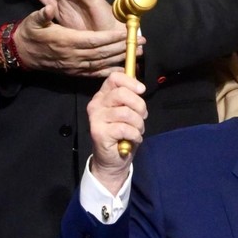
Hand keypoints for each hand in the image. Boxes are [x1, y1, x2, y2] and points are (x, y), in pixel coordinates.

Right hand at [87, 70, 145, 194]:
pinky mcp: (98, 132)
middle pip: (122, 93)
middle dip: (139, 106)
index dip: (131, 82)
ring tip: (138, 131)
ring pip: (125, 112)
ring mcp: (96, 118)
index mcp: (103, 95)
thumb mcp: (129, 112)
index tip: (141, 90)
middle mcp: (96, 104)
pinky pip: (124, 128)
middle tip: (142, 117)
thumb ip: (131, 98)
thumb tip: (140, 87)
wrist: (114, 160)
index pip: (114, 78)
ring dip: (138, 123)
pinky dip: (135, 134)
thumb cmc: (123, 134)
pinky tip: (134, 139)